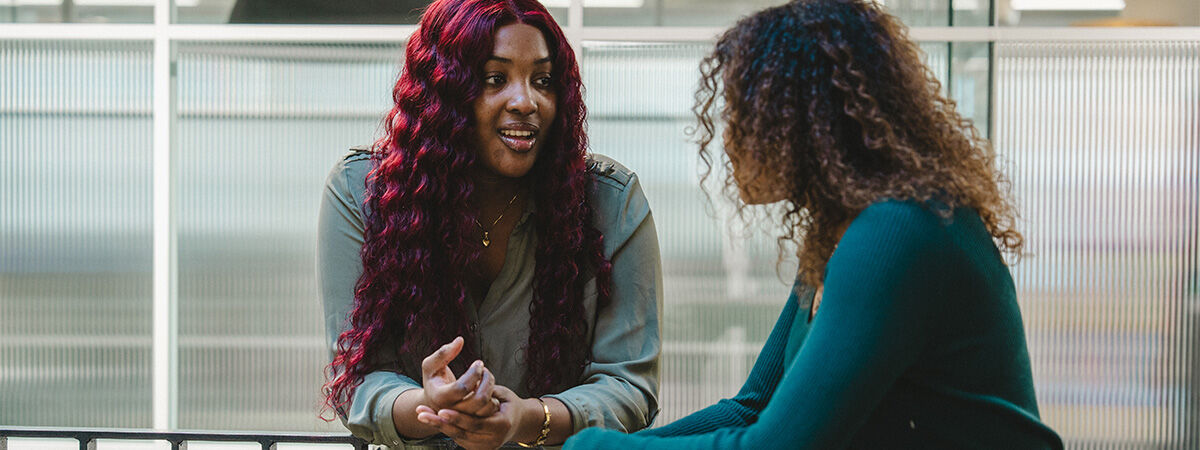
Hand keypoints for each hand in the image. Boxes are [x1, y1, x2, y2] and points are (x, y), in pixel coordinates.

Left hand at [416, 385, 531, 449]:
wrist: (518, 422)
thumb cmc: (509, 403)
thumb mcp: (502, 393)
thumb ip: (487, 392)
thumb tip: (471, 386)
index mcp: (502, 424)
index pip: (475, 422)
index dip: (457, 417)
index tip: (441, 410)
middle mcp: (494, 439)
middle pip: (462, 432)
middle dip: (441, 423)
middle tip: (423, 414)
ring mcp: (485, 447)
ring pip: (458, 437)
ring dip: (438, 426)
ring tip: (422, 415)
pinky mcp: (478, 449)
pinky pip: (459, 439)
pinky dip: (445, 429)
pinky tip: (431, 419)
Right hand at [420, 337, 500, 416]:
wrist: (434, 403)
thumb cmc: (434, 379)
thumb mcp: (431, 365)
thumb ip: (443, 352)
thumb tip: (460, 340)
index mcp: (440, 397)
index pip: (462, 387)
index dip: (474, 373)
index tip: (479, 362)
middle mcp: (452, 411)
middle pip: (479, 399)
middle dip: (487, 380)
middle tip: (486, 370)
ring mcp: (464, 418)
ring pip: (487, 407)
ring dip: (491, 388)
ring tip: (486, 378)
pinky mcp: (473, 421)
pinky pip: (490, 412)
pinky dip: (493, 398)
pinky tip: (487, 388)